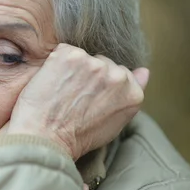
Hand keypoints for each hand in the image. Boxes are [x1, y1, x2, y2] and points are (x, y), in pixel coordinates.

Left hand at [8, 43, 148, 160]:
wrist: (45, 138)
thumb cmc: (76, 137)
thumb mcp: (113, 123)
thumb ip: (130, 95)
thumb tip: (144, 71)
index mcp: (132, 93)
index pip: (121, 74)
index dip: (101, 86)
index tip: (89, 98)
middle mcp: (117, 76)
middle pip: (103, 63)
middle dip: (89, 75)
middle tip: (73, 97)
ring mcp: (93, 63)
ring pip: (84, 57)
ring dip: (73, 68)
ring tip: (61, 91)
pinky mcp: (69, 55)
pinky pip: (63, 51)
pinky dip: (56, 62)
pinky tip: (52, 82)